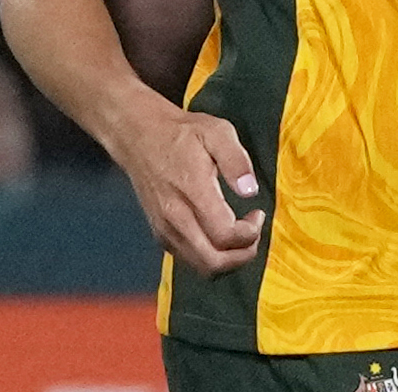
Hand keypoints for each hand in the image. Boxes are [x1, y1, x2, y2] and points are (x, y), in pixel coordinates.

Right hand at [122, 104, 261, 275]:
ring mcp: (164, 229)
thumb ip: (236, 161)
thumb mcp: (218, 132)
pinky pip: (188, 258)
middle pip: (211, 261)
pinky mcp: (159, 233)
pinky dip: (210, 256)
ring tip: (241, 234)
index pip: (223, 235)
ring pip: (198, 265)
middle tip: (254, 232)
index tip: (258, 213)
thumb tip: (250, 191)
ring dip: (227, 259)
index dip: (249, 233)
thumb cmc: (183, 133)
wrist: (140, 138)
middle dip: (241, 256)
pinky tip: (222, 234)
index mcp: (192, 192)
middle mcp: (175, 218)